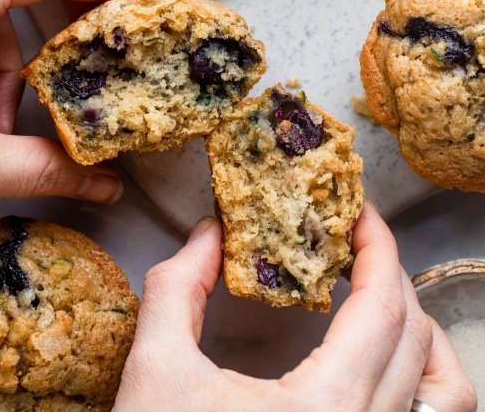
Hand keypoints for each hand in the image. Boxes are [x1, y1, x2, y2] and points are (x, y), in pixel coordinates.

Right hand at [115, 203, 475, 411]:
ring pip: (447, 390)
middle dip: (389, 272)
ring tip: (381, 290)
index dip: (378, 247)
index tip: (360, 211)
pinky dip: (425, 378)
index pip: (382, 308)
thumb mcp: (156, 367)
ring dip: (421, 328)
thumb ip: (178, 287)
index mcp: (325, 410)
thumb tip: (209, 231)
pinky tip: (388, 357)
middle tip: (355, 238)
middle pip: (414, 337)